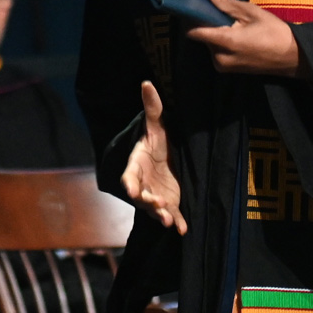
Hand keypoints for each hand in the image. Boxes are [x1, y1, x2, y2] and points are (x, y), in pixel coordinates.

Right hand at [122, 80, 186, 235]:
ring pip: (154, 210)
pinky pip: (172, 216)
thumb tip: (147, 82)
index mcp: (136, 166)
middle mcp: (143, 184)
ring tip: (168, 219)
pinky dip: (176, 223)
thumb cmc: (159, 143)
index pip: (129, 176)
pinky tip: (183, 229)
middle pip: (140, 197)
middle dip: (147, 202)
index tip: (131, 189)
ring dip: (160, 215)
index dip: (130, 183)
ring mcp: (155, 197)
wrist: (169, 160)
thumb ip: (153, 108)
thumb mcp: (157, 126)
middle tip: (157, 203)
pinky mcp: (169, 205)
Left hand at [185, 0, 303, 77]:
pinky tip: (235, 34)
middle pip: (202, 36)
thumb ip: (225, 2)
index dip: (191, 17)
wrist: (293, 57)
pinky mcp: (227, 69)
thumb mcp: (251, 12)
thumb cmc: (274, 32)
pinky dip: (221, 41)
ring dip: (215, 32)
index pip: (193, 32)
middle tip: (221, 11)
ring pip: (209, 43)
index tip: (194, 5)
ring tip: (233, 24)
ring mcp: (223, 66)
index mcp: (225, 43)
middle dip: (207, 23)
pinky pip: (217, 51)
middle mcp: (219, 58)